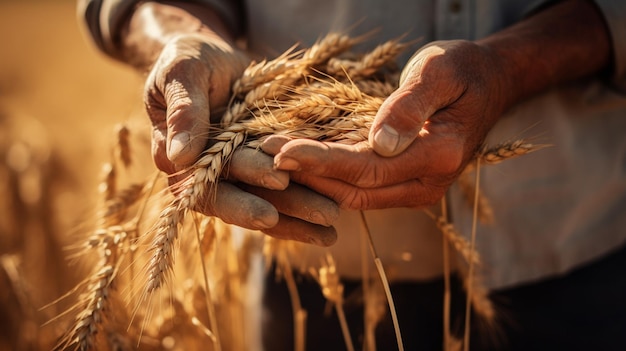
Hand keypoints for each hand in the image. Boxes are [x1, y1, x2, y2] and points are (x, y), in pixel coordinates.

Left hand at [268, 40, 507, 209]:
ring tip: (272, 161)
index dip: (321, 161)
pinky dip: (330, 178)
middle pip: (355, 189)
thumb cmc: (464, 70)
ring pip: (355, 195)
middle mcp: (428, 183)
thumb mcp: (438, 71)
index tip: (279, 151)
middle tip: (262, 155)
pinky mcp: (407, 185)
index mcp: (439, 155)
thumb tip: (380, 143)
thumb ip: (409, 106)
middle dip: (307, 174)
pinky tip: (301, 164)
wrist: (490, 84)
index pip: (367, 167)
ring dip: (314, 181)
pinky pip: (362, 188)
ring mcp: (418, 189)